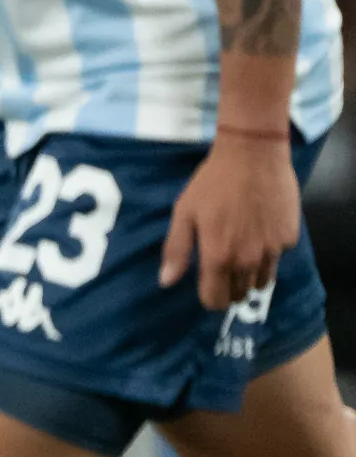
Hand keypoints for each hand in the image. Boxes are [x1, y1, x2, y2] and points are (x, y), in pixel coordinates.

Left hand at [161, 133, 298, 308]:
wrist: (253, 156)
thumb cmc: (212, 183)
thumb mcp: (184, 213)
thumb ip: (176, 250)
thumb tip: (167, 282)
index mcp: (218, 257)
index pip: (215, 299)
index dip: (209, 299)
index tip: (206, 289)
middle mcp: (248, 261)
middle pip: (239, 294)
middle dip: (228, 288)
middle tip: (221, 269)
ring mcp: (273, 251)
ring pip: (262, 282)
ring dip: (249, 276)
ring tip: (240, 255)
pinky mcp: (290, 238)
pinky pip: (277, 258)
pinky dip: (268, 253)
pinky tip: (259, 232)